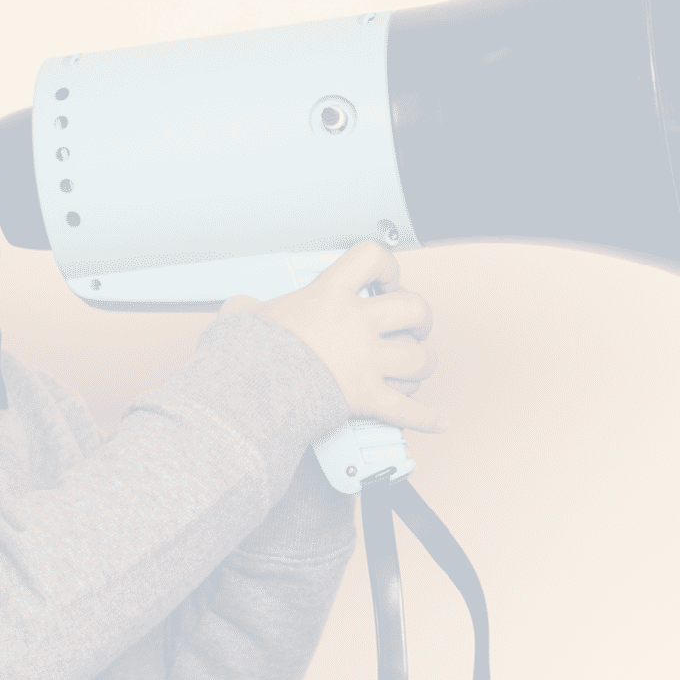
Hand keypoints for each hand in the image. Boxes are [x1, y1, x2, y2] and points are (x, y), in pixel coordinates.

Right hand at [217, 241, 444, 432]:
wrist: (251, 392)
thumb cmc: (248, 354)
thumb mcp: (243, 315)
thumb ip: (250, 307)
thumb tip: (241, 307)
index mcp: (329, 296)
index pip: (371, 259)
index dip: (387, 265)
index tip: (386, 277)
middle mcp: (357, 325)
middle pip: (414, 308)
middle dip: (420, 317)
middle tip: (414, 323)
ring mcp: (367, 362)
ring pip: (419, 358)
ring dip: (423, 363)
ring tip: (417, 366)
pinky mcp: (367, 398)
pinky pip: (407, 410)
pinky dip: (425, 417)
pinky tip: (438, 420)